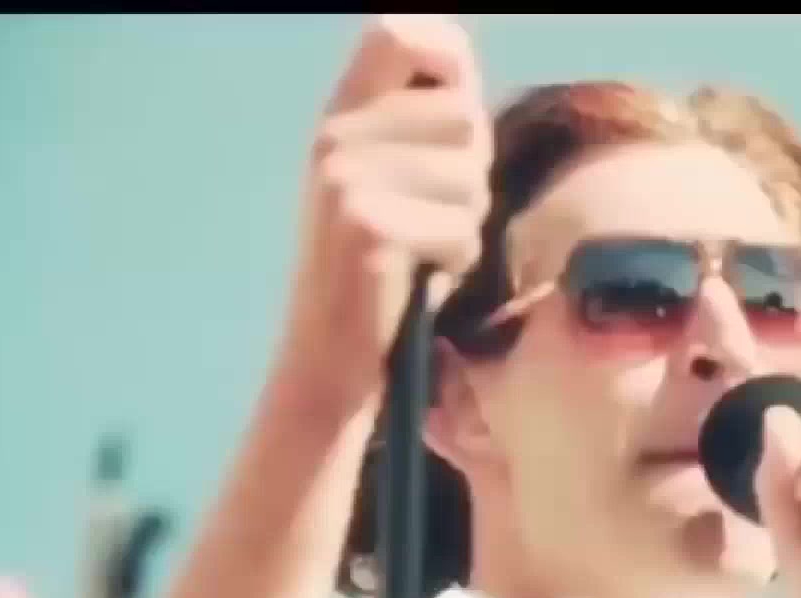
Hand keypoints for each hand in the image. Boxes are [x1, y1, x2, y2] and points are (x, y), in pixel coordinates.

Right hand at [289, 14, 491, 394]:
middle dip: (471, 174)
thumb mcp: (395, 182)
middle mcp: (334, 136)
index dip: (446, 57)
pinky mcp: (366, 227)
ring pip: (470, 177)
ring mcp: (344, 179)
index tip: (455, 104)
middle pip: (464, 118)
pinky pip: (459, 229)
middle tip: (433, 218)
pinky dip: (455, 262)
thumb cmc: (382, 273)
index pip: (397, 33)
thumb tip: (460, 70)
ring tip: (422, 251)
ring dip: (465, 224)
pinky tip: (417, 279)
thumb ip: (425, 126)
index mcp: (340, 115)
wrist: (330, 362)